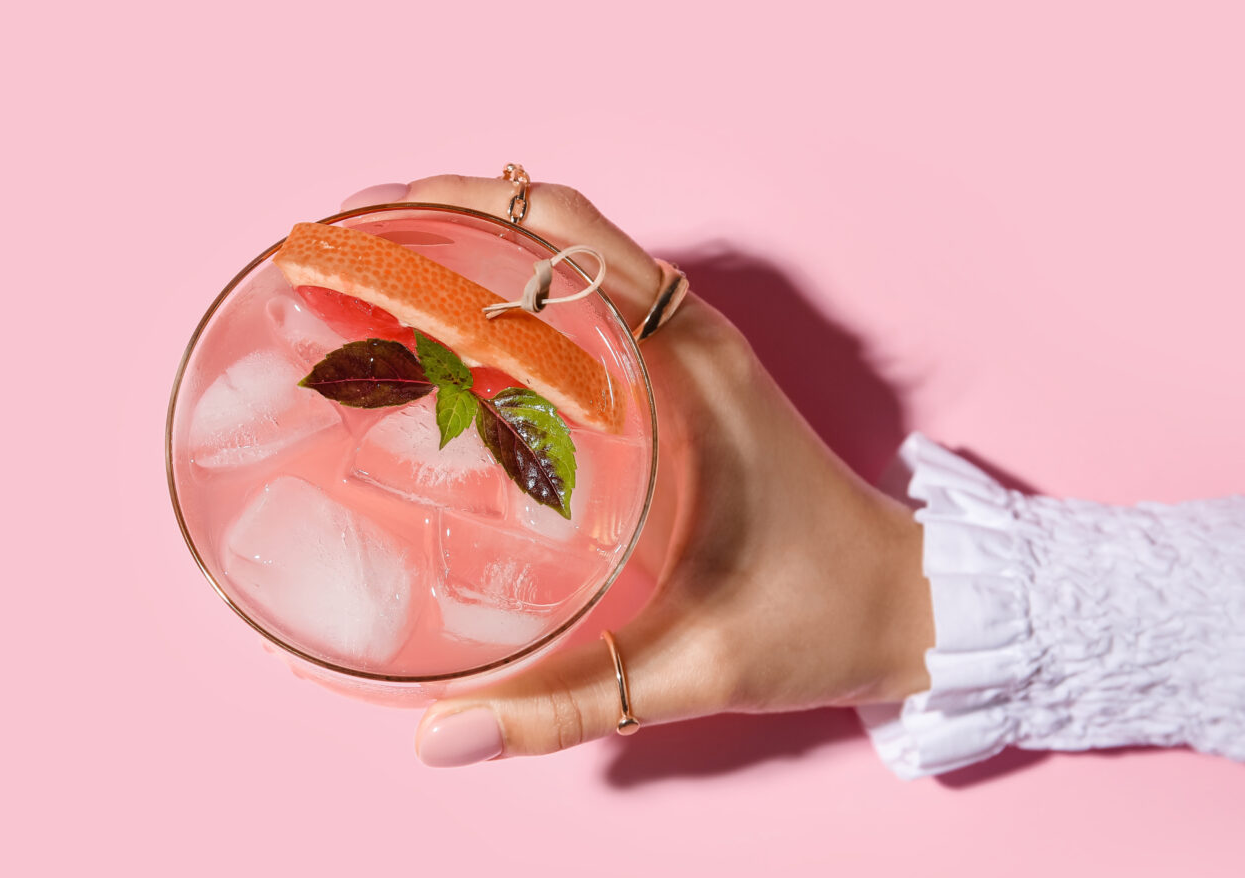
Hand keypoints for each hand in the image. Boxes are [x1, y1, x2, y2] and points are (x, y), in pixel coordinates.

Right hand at [341, 176, 935, 766]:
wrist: (906, 604)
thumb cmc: (816, 620)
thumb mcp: (690, 668)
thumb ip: (563, 705)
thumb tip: (436, 737)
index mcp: (685, 371)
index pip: (559, 241)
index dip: (452, 215)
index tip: (359, 230)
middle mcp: (685, 338)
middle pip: (548, 225)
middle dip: (439, 218)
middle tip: (340, 250)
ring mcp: (687, 350)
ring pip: (566, 256)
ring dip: (474, 249)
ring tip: (373, 277)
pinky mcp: (685, 378)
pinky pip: (586, 307)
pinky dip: (512, 298)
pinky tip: (448, 342)